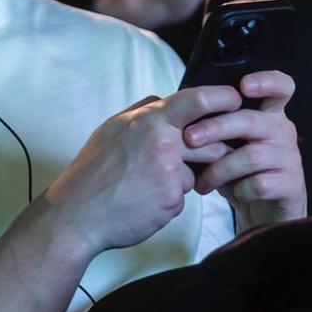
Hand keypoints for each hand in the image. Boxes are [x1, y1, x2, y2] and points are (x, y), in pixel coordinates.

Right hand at [42, 86, 241, 255]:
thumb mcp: (111, 129)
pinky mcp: (172, 200)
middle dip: (211, 153)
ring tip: (150, 185)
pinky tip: (144, 201)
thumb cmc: (91, 172)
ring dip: (183, 179)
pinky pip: (183, 196)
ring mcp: (169, 172)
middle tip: (200, 161)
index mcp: (147, 121)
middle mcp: (162, 142)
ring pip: (196, 172)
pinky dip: (169, 200)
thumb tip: (161, 100)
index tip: (235, 99)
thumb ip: (141, 113)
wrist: (76, 213)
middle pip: (210, 141)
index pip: (196, 100)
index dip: (221, 98)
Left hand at [180, 70, 305, 228]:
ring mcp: (291, 158)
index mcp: (269, 114)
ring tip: (201, 181)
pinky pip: (261, 184)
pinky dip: (240, 189)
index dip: (266, 81)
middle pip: (251, 121)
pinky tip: (232, 193)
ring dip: (220, 168)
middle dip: (216, 128)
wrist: (262, 210)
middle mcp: (283, 131)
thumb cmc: (238, 170)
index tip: (243, 85)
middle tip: (188, 138)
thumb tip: (165, 102)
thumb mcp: (225, 143)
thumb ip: (208, 122)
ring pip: (252, 156)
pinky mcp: (292, 185)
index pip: (281, 87)